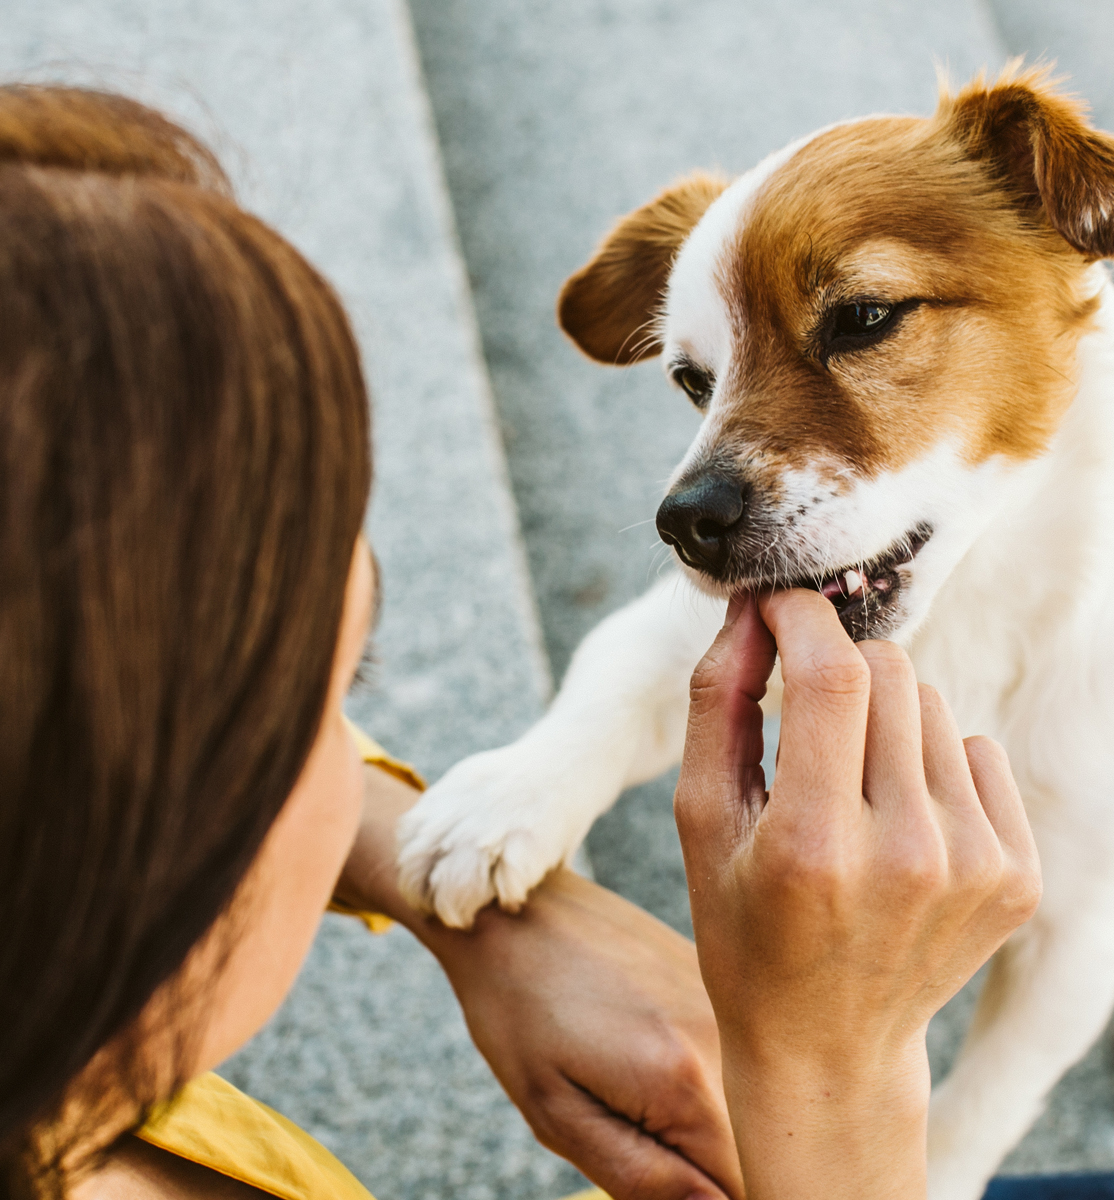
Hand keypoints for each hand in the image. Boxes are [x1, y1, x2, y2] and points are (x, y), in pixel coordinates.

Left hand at [336, 764, 743, 1199]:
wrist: (516, 905)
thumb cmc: (519, 1008)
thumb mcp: (555, 1112)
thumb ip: (641, 1177)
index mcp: (686, 1083)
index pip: (749, 1189)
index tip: (665, 1179)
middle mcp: (728, 1040)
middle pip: (756, 1148)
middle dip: (710, 1168)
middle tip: (634, 1131)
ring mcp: (730, 1005)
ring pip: (749, 1104)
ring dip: (709, 1122)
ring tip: (633, 1085)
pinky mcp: (720, 984)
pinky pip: (734, 1059)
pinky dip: (705, 1079)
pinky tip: (646, 1053)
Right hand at [673, 590, 1040, 1199]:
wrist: (827, 1043)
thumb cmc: (743, 923)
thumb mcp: (700, 817)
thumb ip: (718, 701)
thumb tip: (753, 608)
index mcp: (814, 843)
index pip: (834, 673)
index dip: (802, 615)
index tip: (778, 605)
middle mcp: (909, 853)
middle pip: (890, 672)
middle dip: (836, 665)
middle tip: (804, 718)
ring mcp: (975, 866)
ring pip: (931, 704)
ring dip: (882, 717)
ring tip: (848, 786)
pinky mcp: (1017, 874)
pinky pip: (974, 750)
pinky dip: (928, 763)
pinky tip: (896, 821)